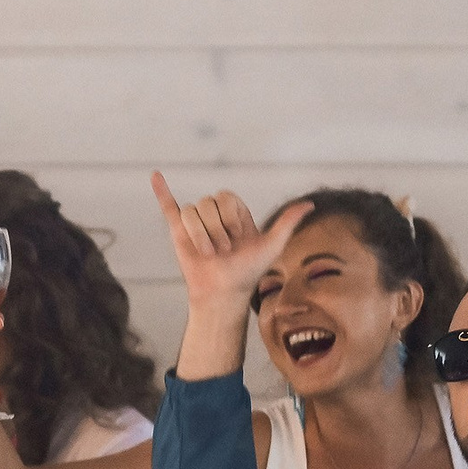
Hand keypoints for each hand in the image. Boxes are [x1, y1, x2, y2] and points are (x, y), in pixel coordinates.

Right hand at [150, 175, 312, 316]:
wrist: (224, 292)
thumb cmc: (248, 271)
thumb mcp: (272, 245)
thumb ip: (288, 222)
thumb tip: (311, 203)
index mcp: (235, 211)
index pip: (227, 197)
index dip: (231, 218)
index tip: (238, 238)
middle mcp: (215, 213)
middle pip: (208, 203)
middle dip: (216, 230)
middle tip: (223, 251)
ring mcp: (196, 221)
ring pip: (191, 211)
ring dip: (200, 235)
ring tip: (208, 252)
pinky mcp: (178, 230)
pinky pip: (169, 206)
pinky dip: (161, 191)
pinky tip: (156, 176)